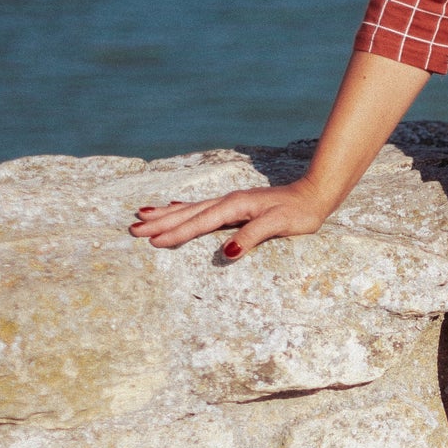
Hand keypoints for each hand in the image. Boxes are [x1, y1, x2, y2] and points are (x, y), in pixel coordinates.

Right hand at [128, 177, 330, 256]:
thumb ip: (253, 237)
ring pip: (191, 208)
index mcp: (234, 206)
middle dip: (161, 222)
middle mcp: (228, 201)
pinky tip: (174, 206)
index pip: (200, 223)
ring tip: (143, 215)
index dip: (176, 233)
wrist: (314, 195)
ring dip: (167, 214)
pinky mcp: (235, 205)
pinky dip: (184, 208)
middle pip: (188, 213)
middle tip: (133, 228)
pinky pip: (201, 207)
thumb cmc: (300, 213)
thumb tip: (228, 252)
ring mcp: (230, 202)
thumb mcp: (280, 225)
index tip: (153, 241)